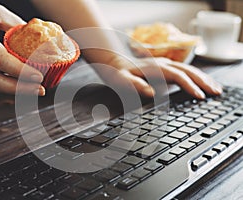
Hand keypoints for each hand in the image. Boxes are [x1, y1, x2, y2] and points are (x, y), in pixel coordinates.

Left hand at [96, 56, 221, 98]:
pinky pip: (184, 70)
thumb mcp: (122, 80)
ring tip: (215, 88)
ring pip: (189, 69)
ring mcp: (165, 64)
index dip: (189, 86)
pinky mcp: (164, 67)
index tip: (199, 96)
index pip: (178, 76)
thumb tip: (152, 93)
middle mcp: (162, 64)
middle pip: (188, 71)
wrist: (113, 60)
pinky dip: (196, 76)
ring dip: (203, 78)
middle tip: (216, 92)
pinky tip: (201, 82)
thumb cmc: (117, 72)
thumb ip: (136, 86)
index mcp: (155, 68)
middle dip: (203, 81)